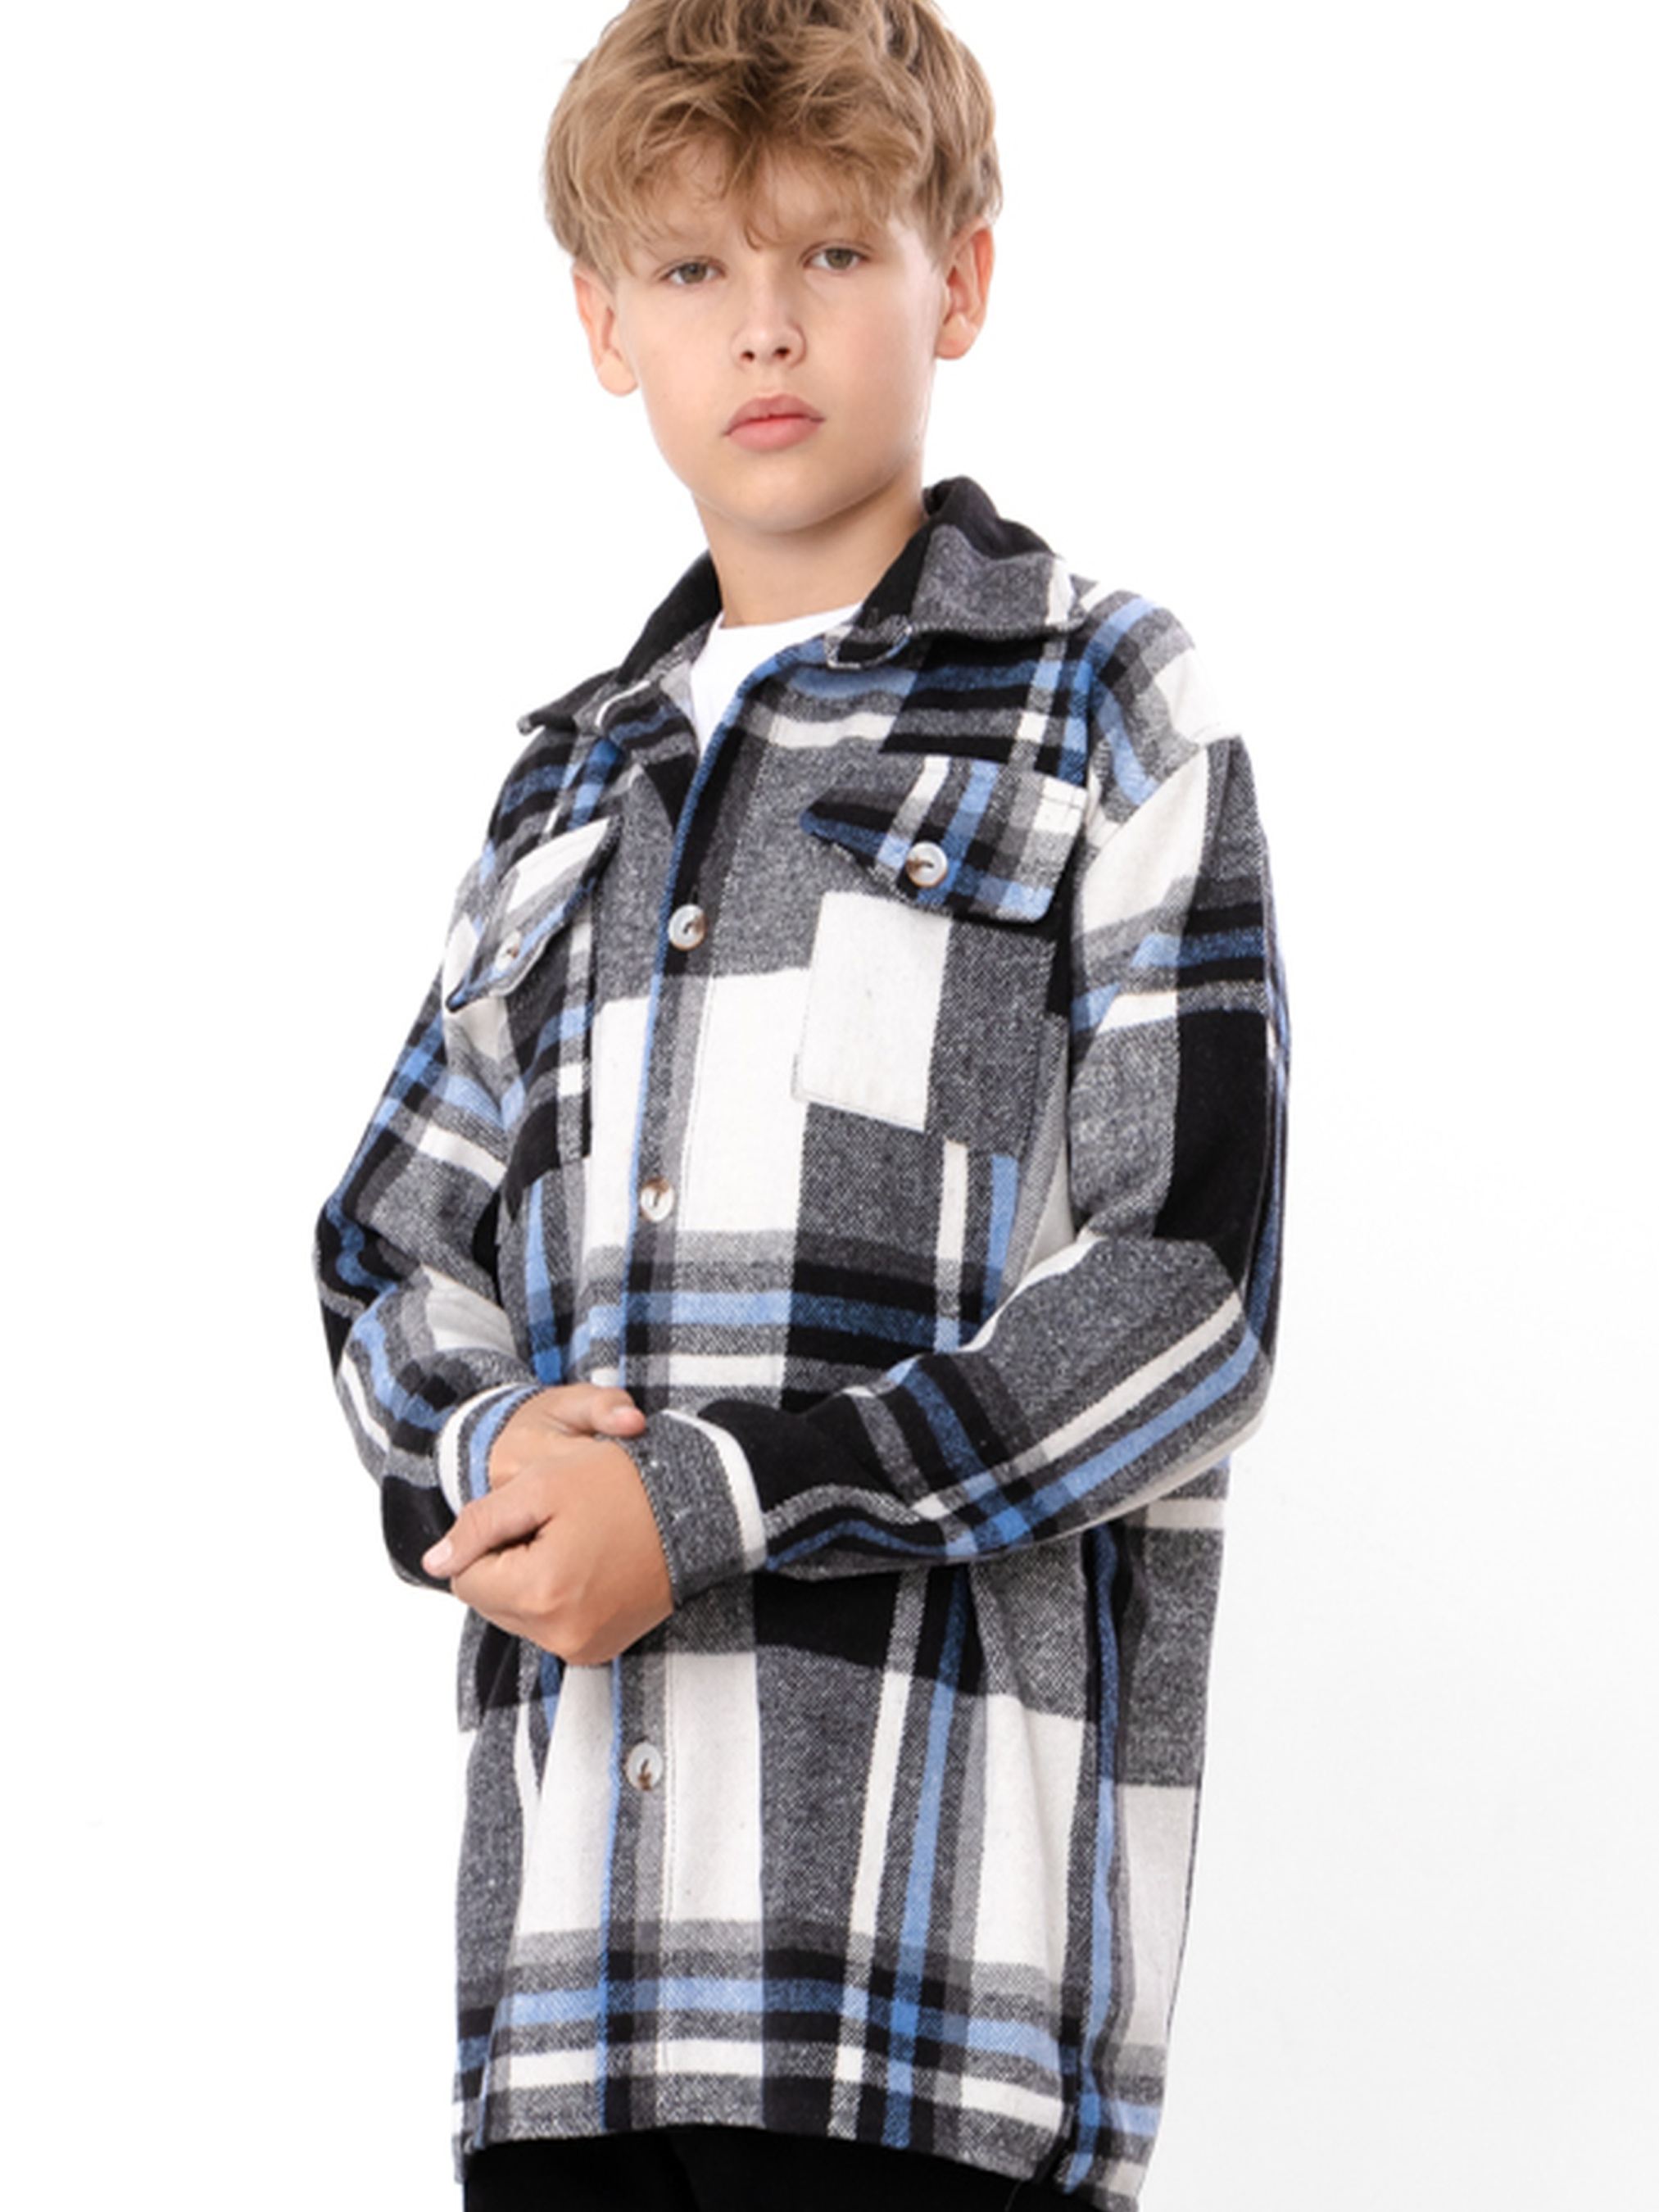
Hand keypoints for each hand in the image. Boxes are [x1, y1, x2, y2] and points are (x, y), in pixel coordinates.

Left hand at [421, 1392, 669, 1663]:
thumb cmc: (623, 1486)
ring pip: (516, 1614)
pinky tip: (589, 1565)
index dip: (489, 1539)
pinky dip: (556, 1597)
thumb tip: (435, 1562)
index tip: (533, 1515)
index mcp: (539, 1591)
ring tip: (577, 1543)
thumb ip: (478, 1525)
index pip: (465, 1576)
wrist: (699, 1509)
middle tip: (558, 1526)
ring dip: (531, 1580)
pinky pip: (548, 1626)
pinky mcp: (599, 1650)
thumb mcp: (540, 1485)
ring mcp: (582, 1647)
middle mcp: (558, 1634)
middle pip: (489, 1600)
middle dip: (508, 1562)